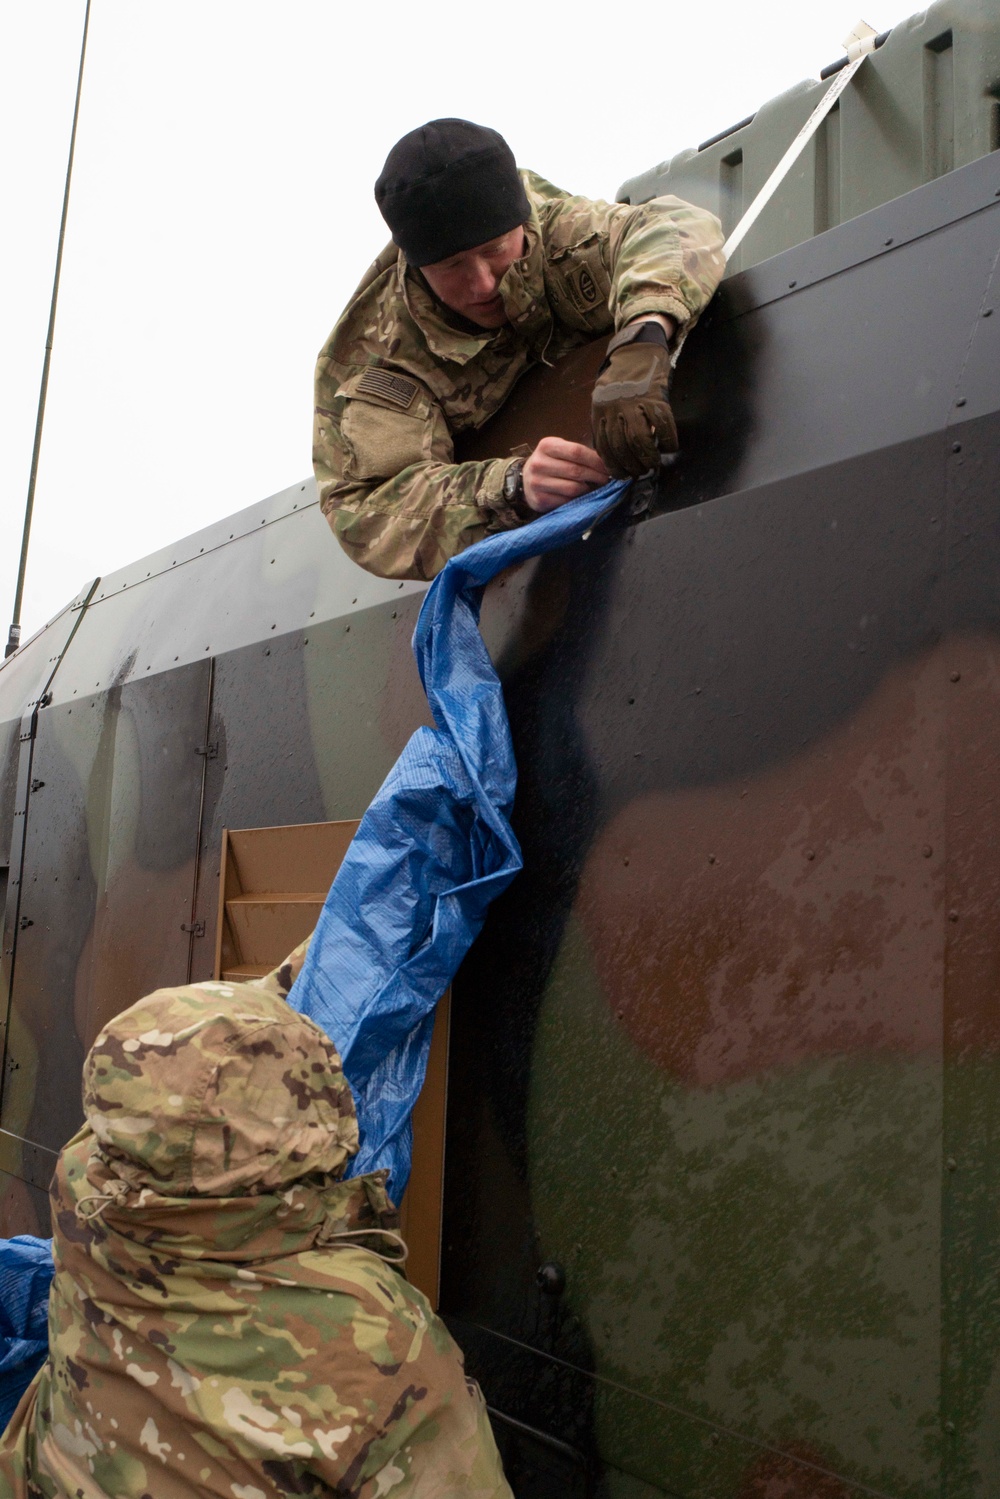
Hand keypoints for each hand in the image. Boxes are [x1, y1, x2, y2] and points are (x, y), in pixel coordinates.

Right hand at [522, 437, 608, 512]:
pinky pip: (566, 501)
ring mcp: (537, 483)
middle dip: (596, 476)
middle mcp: (539, 463)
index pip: (577, 451)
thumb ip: (579, 452)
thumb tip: (607, 463)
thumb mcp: (560, 450)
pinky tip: (581, 496)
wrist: (526, 479)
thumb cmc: (551, 462)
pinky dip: (578, 500)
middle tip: (606, 479)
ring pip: (573, 488)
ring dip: (588, 489)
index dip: (596, 460)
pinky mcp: (539, 500)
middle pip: (576, 471)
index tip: (608, 467)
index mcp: (546, 446)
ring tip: (594, 487)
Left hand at [591, 323, 677, 477]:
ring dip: (649, 457)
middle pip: (622, 447)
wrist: (637, 348)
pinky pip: (662, 425)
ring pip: (640, 440)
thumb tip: (613, 454)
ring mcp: (634, 402)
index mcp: (600, 410)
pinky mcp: (655, 396)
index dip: (614, 465)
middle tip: (641, 472)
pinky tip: (669, 447)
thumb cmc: (621, 378)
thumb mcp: (604, 399)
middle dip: (632, 465)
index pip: (604, 446)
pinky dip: (667, 440)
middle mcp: (614, 407)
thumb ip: (606, 422)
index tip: (622, 474)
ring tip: (654, 464)